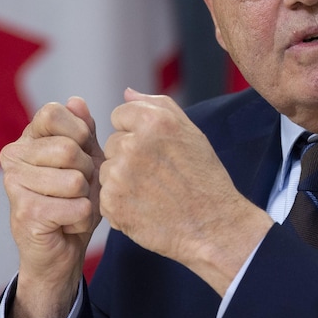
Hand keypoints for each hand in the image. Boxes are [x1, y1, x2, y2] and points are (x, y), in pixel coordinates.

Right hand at [0, 97, 103, 317]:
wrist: (63, 249)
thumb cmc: (76, 199)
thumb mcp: (88, 158)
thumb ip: (83, 130)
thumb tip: (76, 101)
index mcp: (28, 137)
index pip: (53, 112)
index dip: (79, 133)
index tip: (82, 153)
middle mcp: (12, 155)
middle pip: (68, 148)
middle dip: (88, 172)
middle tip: (78, 188)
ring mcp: (13, 184)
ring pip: (75, 179)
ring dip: (86, 197)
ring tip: (72, 205)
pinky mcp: (24, 212)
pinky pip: (77, 206)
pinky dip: (83, 218)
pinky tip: (67, 223)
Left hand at [100, 88, 273, 294]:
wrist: (213, 224)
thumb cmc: (203, 177)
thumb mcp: (190, 131)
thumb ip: (157, 105)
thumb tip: (127, 93)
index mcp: (153, 121)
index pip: (119, 115)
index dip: (136, 133)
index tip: (155, 150)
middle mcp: (133, 144)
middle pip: (112, 143)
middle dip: (128, 157)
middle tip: (158, 175)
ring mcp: (120, 175)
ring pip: (106, 170)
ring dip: (122, 181)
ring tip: (153, 192)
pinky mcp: (112, 203)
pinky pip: (105, 197)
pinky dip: (121, 204)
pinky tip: (145, 208)